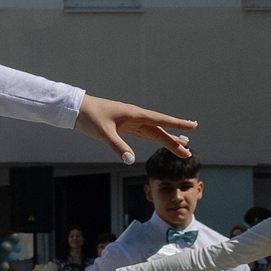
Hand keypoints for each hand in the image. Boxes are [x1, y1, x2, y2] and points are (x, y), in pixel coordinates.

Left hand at [74, 96, 194, 163]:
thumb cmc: (90, 117)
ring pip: (154, 131)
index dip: (177, 124)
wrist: (77, 109)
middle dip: (174, 141)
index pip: (160, 120)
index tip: (193, 125)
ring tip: (183, 146)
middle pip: (159, 130)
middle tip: (188, 152)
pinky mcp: (125, 126)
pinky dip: (155, 137)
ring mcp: (131, 121)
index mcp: (134, 114)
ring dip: (167, 139)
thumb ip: (117, 146)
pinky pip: (145, 133)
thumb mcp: (103, 133)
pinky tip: (162, 140)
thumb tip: (131, 160)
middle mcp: (136, 117)